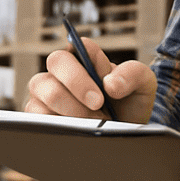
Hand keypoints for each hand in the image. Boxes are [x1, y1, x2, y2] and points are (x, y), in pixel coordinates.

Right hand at [22, 36, 156, 124]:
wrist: (122, 136)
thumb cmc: (129, 105)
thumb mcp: (143, 86)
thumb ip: (133, 74)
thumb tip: (110, 83)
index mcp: (86, 56)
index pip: (79, 44)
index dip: (88, 65)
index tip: (103, 94)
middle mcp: (62, 70)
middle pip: (56, 62)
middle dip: (77, 88)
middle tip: (99, 111)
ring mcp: (46, 93)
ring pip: (46, 93)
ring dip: (71, 114)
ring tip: (92, 127)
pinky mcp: (37, 116)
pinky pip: (36, 119)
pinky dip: (58, 130)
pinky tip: (75, 136)